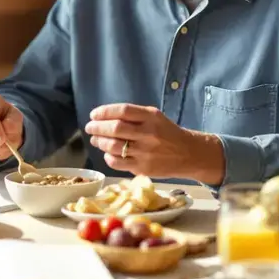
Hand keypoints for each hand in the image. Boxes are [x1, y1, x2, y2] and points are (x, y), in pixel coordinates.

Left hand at [83, 103, 224, 182]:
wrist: (189, 154)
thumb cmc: (167, 133)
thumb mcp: (155, 117)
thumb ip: (133, 115)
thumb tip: (103, 117)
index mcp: (151, 117)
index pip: (123, 111)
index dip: (104, 112)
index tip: (94, 115)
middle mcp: (149, 133)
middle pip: (115, 128)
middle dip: (97, 127)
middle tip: (90, 128)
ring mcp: (146, 152)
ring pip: (114, 146)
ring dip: (100, 142)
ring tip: (95, 140)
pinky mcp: (144, 168)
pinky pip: (118, 162)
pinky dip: (108, 157)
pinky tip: (108, 153)